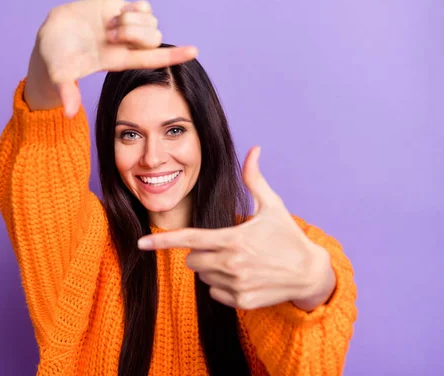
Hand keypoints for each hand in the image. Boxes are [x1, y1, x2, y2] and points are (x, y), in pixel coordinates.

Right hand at [32, 0, 197, 115]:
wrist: (51, 37)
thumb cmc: (57, 60)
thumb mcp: (60, 76)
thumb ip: (66, 92)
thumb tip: (68, 114)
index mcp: (118, 61)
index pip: (153, 59)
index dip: (174, 55)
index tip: (195, 51)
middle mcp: (128, 46)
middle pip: (154, 37)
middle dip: (135, 33)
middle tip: (111, 35)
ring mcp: (126, 26)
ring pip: (151, 21)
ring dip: (133, 20)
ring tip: (110, 25)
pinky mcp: (120, 9)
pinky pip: (144, 6)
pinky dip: (137, 7)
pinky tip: (120, 12)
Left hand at [138, 147, 335, 310]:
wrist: (311, 274)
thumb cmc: (288, 236)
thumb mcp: (273, 206)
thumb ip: (255, 179)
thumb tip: (254, 149)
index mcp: (233, 239)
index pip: (189, 239)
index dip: (162, 241)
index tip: (140, 244)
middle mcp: (231, 264)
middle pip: (191, 260)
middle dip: (200, 253)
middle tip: (224, 247)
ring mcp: (236, 285)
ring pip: (202, 277)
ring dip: (212, 269)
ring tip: (239, 262)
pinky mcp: (242, 302)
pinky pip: (215, 294)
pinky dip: (223, 287)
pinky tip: (244, 278)